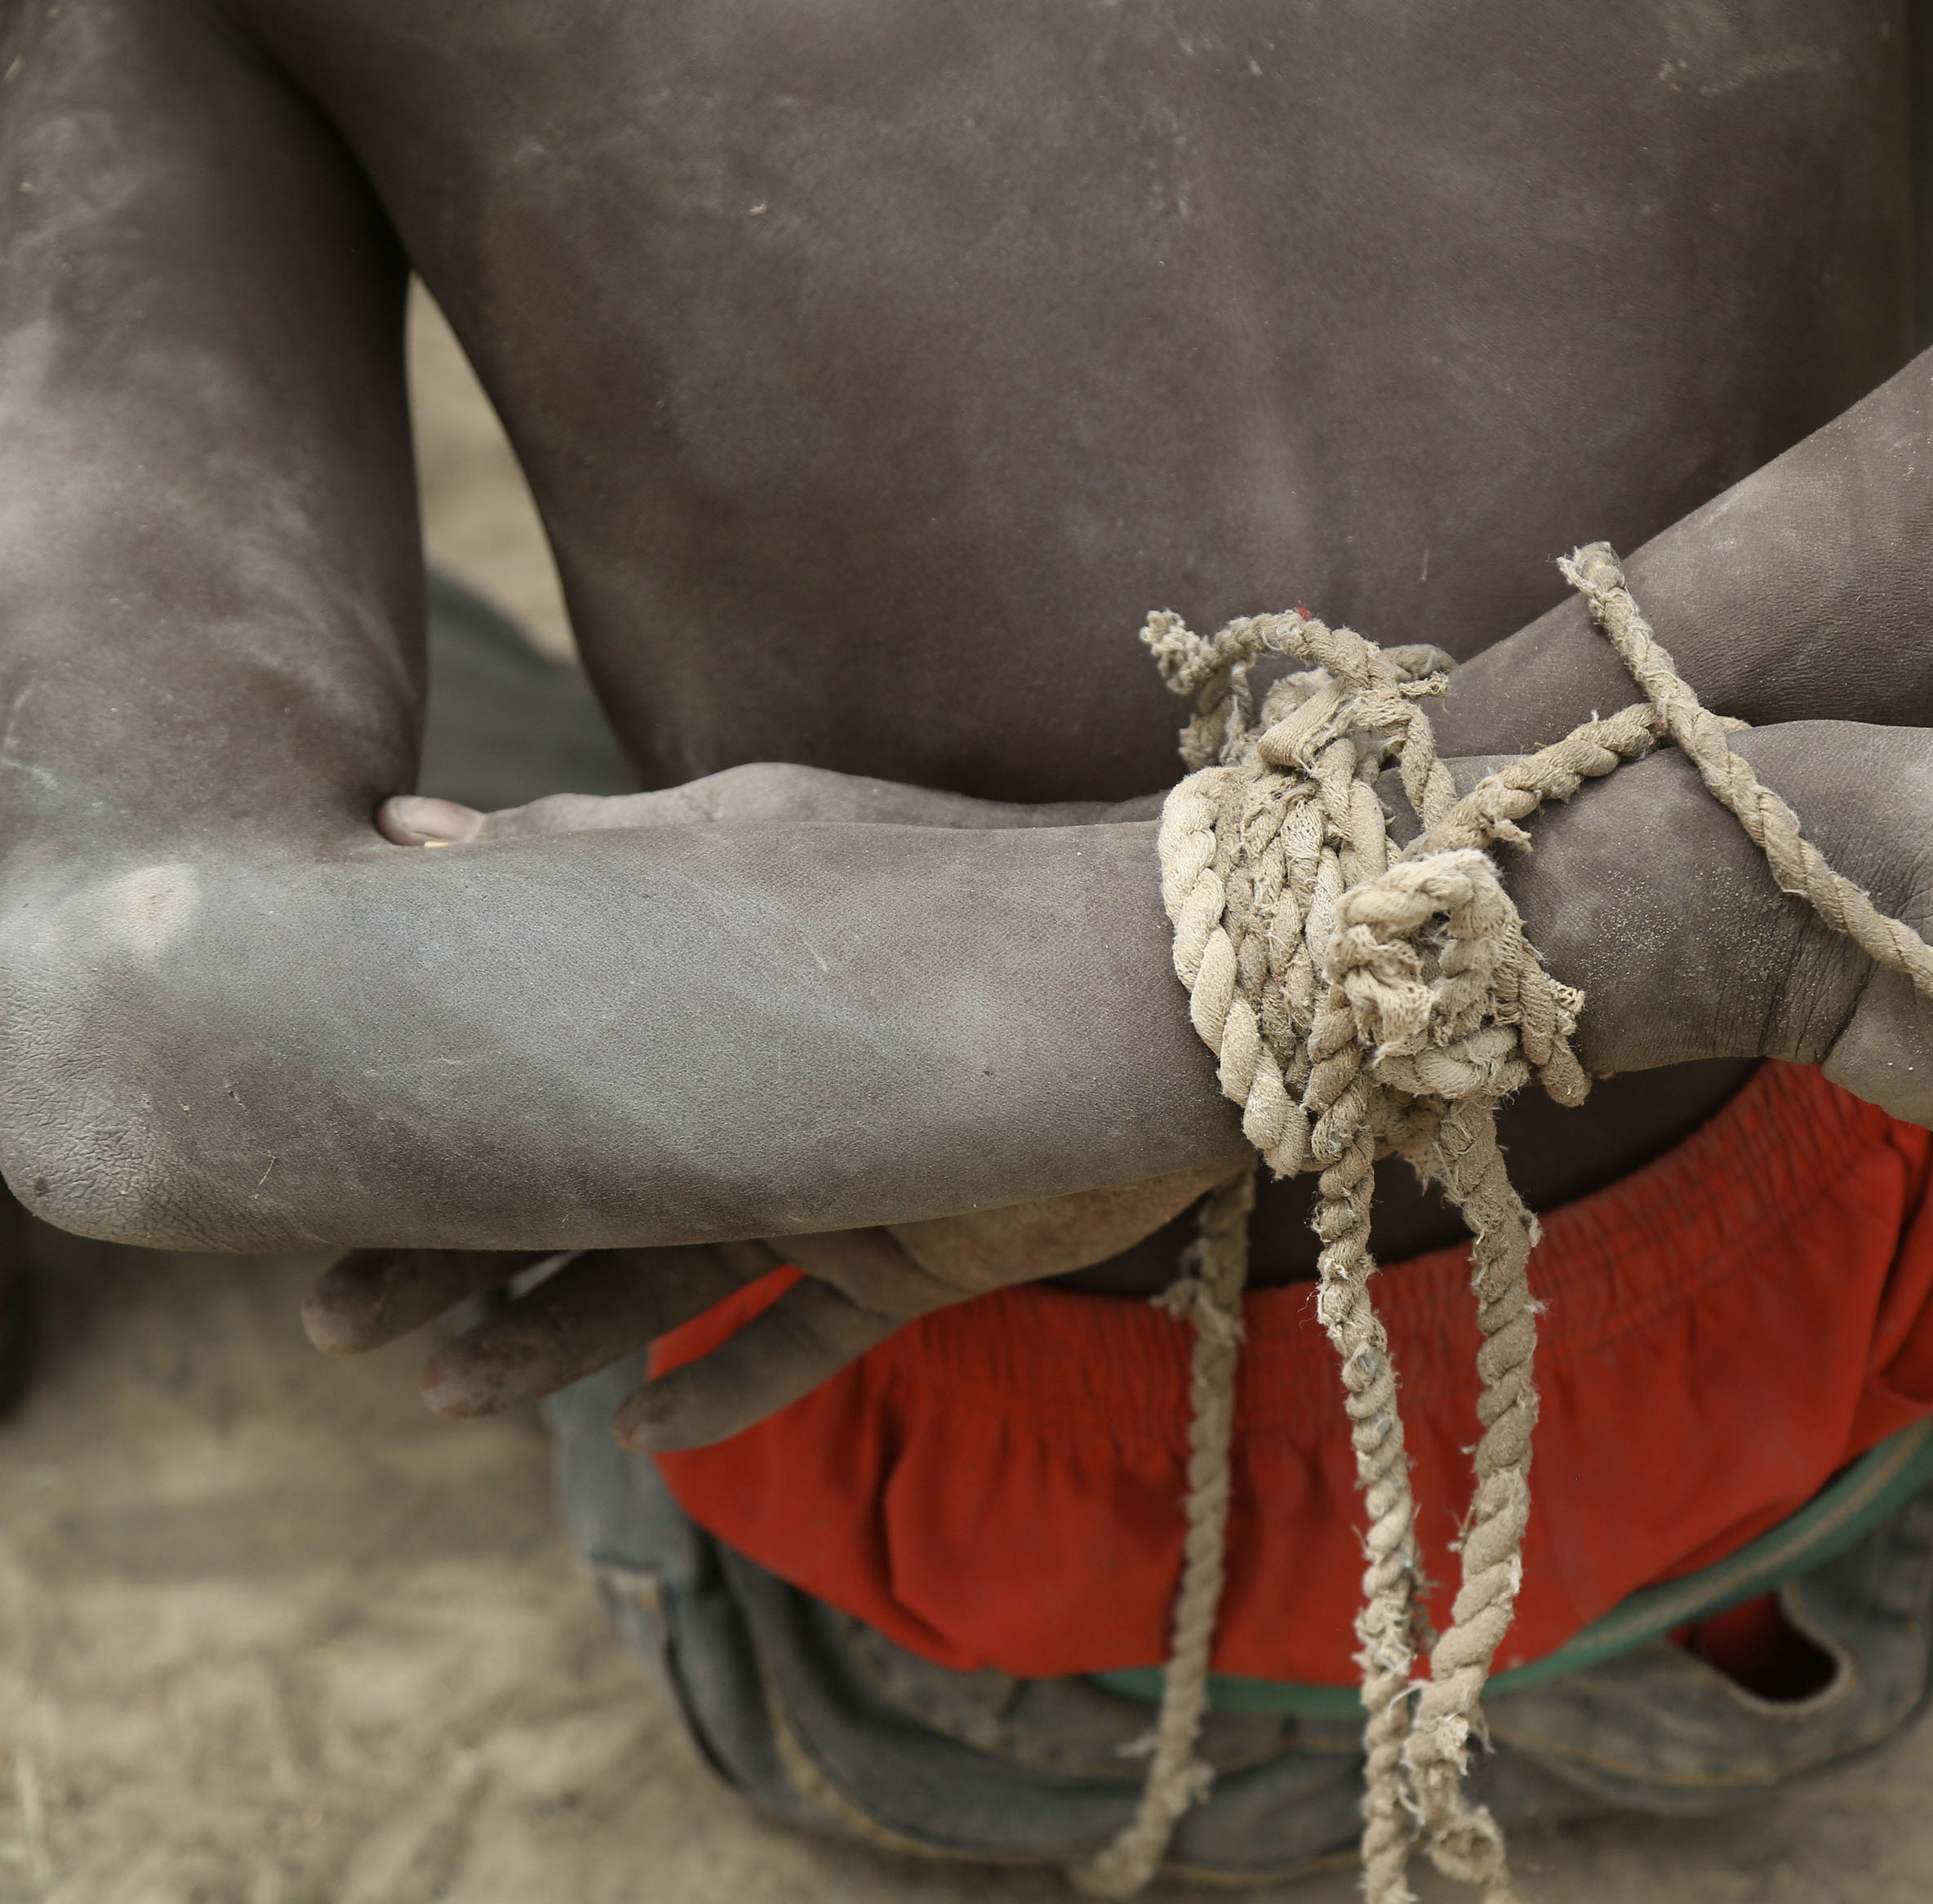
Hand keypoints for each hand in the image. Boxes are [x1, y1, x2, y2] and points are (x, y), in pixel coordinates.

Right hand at [315, 766, 1223, 1449]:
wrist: (1162, 965)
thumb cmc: (949, 881)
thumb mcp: (749, 843)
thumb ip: (592, 857)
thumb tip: (405, 837)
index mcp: (699, 1006)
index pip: (529, 1085)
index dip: (422, 1140)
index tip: (297, 1181)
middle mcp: (755, 1103)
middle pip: (572, 1198)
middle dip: (453, 1255)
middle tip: (339, 1322)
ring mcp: (831, 1188)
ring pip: (662, 1282)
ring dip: (555, 1332)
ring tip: (451, 1389)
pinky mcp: (918, 1259)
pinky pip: (806, 1343)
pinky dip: (730, 1387)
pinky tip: (644, 1435)